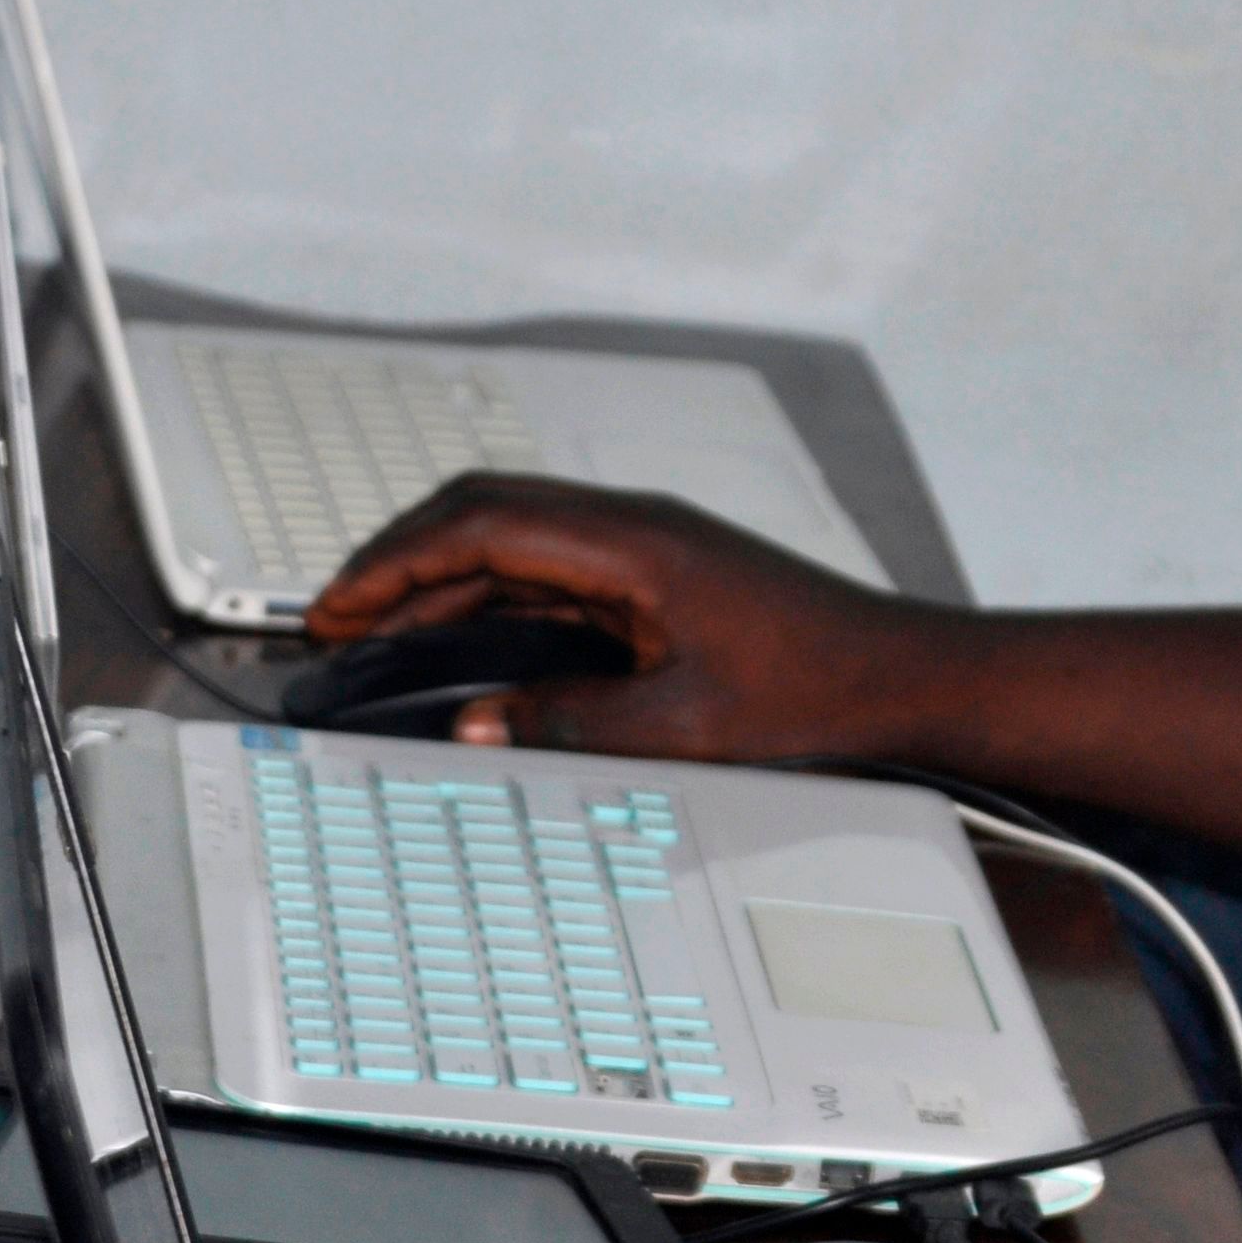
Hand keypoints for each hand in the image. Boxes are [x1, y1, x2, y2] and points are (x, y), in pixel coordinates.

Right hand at [305, 473, 945, 762]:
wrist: (907, 676)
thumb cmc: (822, 690)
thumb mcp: (685, 727)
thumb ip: (570, 722)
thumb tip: (477, 727)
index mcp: (633, 542)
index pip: (479, 523)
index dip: (392, 563)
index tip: (334, 609)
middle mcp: (633, 528)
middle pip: (484, 516)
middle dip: (398, 563)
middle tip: (334, 622)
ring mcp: (645, 549)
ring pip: (514, 544)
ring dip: (442, 583)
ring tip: (376, 638)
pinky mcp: (658, 578)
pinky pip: (551, 574)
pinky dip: (491, 602)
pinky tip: (461, 647)